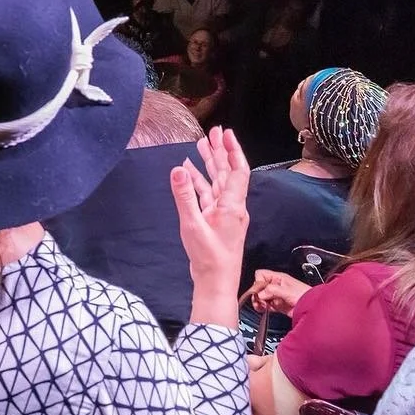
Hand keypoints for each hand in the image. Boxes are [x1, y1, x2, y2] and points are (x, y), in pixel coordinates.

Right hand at [171, 126, 249, 288]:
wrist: (215, 283)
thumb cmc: (209, 258)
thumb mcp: (193, 225)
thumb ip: (184, 196)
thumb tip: (177, 169)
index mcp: (232, 205)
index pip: (237, 170)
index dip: (231, 150)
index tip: (224, 133)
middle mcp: (231, 206)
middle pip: (227, 172)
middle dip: (220, 150)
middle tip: (212, 131)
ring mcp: (224, 213)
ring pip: (217, 181)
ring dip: (210, 163)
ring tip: (201, 144)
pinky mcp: (215, 219)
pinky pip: (208, 194)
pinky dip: (200, 181)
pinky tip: (189, 171)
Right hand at [243, 269, 311, 317]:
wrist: (313, 308)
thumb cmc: (305, 295)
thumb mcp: (287, 290)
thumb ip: (272, 290)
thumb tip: (259, 294)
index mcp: (278, 278)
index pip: (261, 275)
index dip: (258, 283)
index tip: (259, 291)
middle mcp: (276, 285)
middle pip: (259, 287)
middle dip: (257, 294)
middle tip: (259, 300)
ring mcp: (277, 295)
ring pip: (261, 296)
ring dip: (259, 302)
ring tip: (261, 306)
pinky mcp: (278, 305)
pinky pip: (266, 305)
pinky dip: (263, 307)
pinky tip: (264, 309)